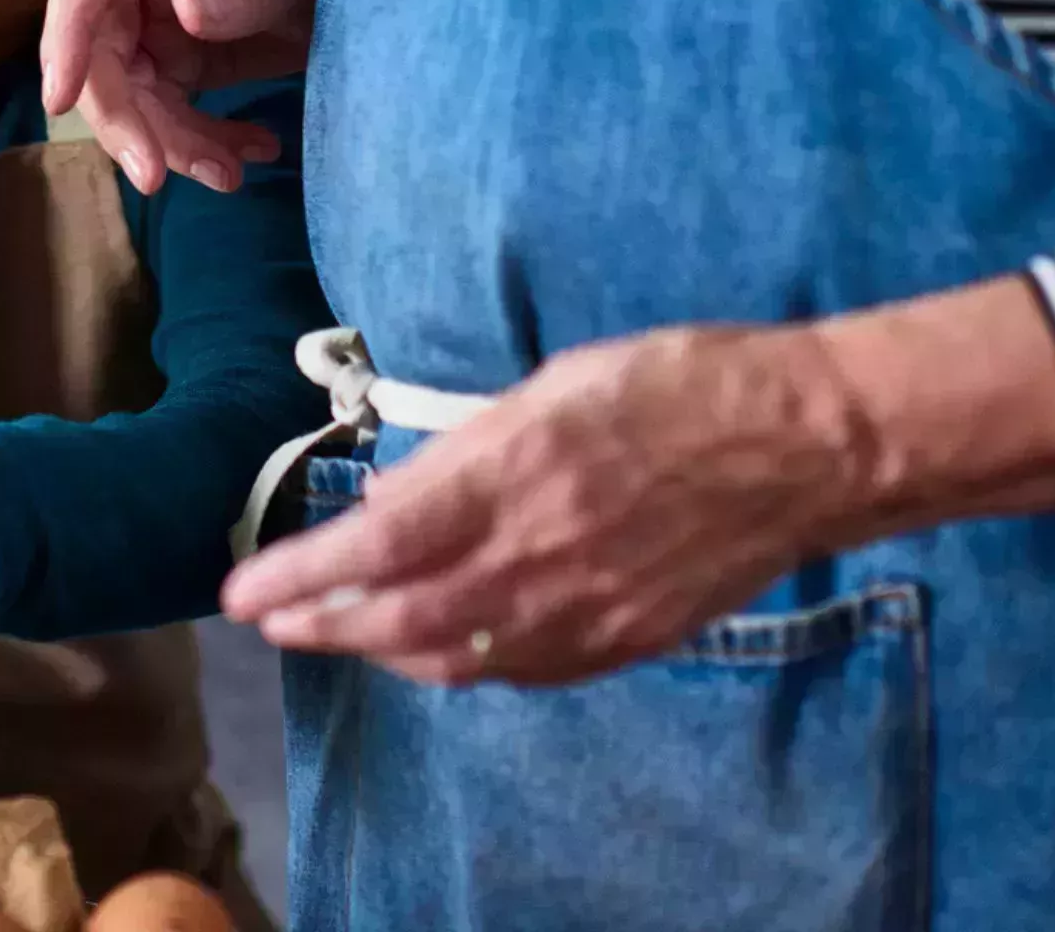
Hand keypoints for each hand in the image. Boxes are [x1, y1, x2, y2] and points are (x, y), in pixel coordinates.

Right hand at [39, 0, 330, 194]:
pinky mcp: (187, 58)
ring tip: (229, 174)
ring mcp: (167, 20)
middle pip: (101, 50)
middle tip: (156, 177)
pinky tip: (252, 152)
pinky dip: (199, 143)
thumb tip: (183, 10)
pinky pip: (168, 110)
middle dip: (122, 119)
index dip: (66, 35)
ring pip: (131, 94)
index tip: (60, 101)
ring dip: (169, 143)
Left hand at [222, 280, 1054, 686]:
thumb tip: (395, 496)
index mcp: (516, 478)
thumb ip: (470, 446)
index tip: (246, 589)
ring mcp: (586, 610)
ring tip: (338, 632)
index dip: (304, 578)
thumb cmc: (684, 384)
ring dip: (381, 650)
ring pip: (454, 658)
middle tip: (269, 621)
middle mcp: (540, 557)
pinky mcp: (626, 639)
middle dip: (321, 627)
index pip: (380, 548)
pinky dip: (460, 664)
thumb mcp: (558, 382)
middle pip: (399, 618)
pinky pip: (521, 671)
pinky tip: (434, 646)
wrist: (808, 444)